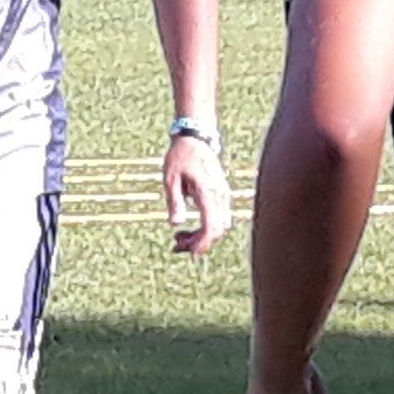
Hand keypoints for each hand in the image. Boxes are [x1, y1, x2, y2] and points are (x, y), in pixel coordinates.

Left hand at [163, 131, 230, 254]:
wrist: (195, 139)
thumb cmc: (180, 157)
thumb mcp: (170, 179)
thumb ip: (175, 202)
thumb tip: (176, 224)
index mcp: (207, 191)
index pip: (211, 225)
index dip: (203, 243)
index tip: (191, 254)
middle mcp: (220, 195)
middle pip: (217, 229)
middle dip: (199, 242)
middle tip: (176, 245)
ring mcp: (223, 195)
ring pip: (219, 225)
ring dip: (201, 236)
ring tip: (179, 237)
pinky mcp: (221, 195)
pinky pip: (218, 218)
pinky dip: (205, 227)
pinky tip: (188, 229)